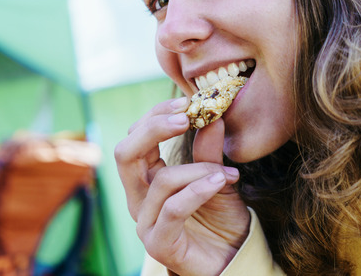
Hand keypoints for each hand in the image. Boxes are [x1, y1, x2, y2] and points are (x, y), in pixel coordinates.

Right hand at [115, 97, 250, 275]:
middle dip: (154, 128)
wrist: (235, 259)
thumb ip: (209, 150)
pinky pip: (172, 209)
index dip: (156, 115)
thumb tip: (213, 114)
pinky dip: (197, 191)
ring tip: (226, 171)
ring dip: (197, 169)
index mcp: (145, 178)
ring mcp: (145, 223)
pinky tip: (221, 181)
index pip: (135, 138)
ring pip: (159, 181)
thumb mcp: (217, 176)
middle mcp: (138, 199)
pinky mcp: (158, 244)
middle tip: (186, 115)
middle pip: (125, 153)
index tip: (187, 101)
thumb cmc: (222, 220)